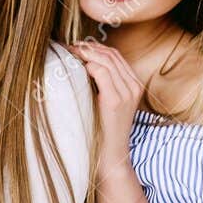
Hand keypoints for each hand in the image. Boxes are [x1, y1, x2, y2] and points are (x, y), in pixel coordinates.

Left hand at [71, 41, 142, 166]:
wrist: (110, 156)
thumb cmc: (102, 130)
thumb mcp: (105, 103)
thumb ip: (101, 85)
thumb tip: (81, 66)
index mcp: (133, 84)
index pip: (115, 55)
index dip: (95, 47)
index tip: (76, 46)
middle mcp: (134, 86)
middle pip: (111, 54)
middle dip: (88, 47)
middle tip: (68, 47)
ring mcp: (127, 93)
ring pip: (107, 60)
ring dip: (85, 53)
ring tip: (69, 53)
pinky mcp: (116, 101)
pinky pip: (103, 73)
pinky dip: (88, 65)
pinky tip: (76, 68)